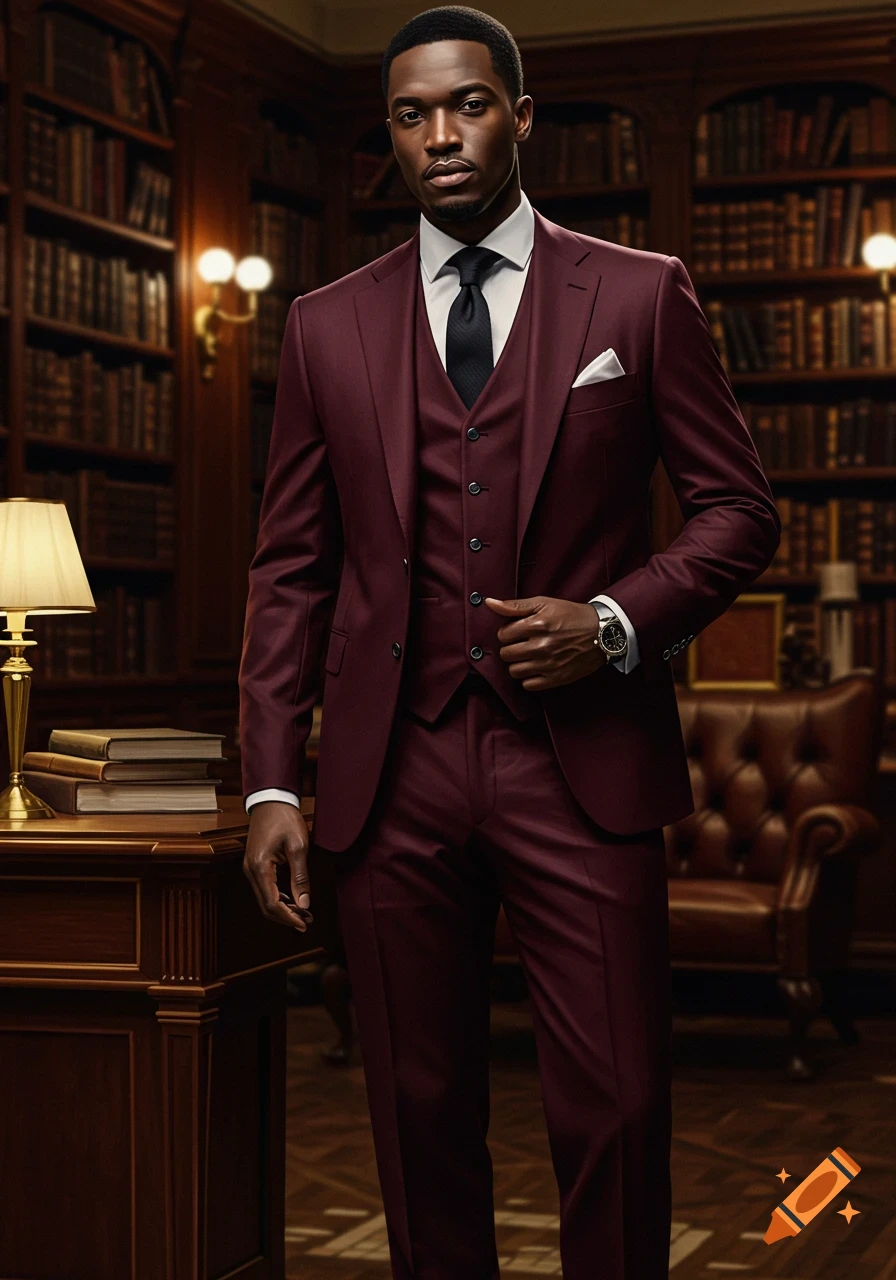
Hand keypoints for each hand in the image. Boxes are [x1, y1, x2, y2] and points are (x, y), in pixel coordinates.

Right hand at [243, 801, 313, 930]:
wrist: (271, 799)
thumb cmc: (285, 818)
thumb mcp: (298, 846)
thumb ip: (301, 876)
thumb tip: (304, 903)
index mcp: (260, 867)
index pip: (272, 903)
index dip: (288, 917)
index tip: (304, 923)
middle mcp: (250, 870)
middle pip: (265, 905)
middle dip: (285, 917)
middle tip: (306, 922)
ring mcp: (250, 868)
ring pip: (264, 899)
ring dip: (282, 909)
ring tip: (303, 914)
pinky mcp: (254, 864)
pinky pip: (264, 888)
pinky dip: (278, 898)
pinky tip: (293, 900)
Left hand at [484, 595, 606, 691]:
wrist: (601, 632)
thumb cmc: (571, 615)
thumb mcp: (544, 603)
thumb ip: (515, 605)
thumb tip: (489, 603)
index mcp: (536, 624)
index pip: (503, 635)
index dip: (508, 632)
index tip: (518, 631)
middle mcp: (541, 646)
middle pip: (506, 654)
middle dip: (511, 648)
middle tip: (523, 644)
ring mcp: (549, 664)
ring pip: (514, 671)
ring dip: (518, 664)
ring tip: (529, 656)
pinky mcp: (556, 678)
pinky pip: (528, 685)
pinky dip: (529, 678)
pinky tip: (537, 668)